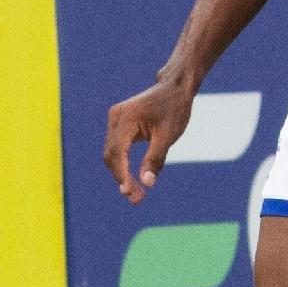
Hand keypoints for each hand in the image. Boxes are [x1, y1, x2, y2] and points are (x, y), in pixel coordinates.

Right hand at [105, 73, 196, 202]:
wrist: (176, 87)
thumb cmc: (175, 108)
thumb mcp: (169, 135)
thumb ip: (156, 158)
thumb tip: (147, 183)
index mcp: (126, 118)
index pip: (117, 152)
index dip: (121, 174)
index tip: (129, 192)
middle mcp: (115, 117)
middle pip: (112, 155)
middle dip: (122, 178)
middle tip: (136, 199)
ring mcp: (115, 120)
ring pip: (112, 153)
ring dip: (121, 174)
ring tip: (136, 194)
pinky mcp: (120, 124)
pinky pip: (117, 148)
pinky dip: (123, 164)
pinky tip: (133, 180)